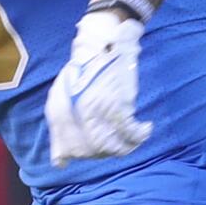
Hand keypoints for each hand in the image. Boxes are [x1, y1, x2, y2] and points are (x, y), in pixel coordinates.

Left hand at [46, 7, 152, 164]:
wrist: (103, 42)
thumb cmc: (82, 70)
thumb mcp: (61, 94)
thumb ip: (59, 127)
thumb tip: (60, 162)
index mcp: (60, 108)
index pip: (66, 145)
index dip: (75, 154)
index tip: (85, 154)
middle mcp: (77, 112)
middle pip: (89, 149)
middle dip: (101, 153)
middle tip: (111, 147)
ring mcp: (98, 109)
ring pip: (109, 145)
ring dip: (122, 147)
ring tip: (129, 142)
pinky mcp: (119, 104)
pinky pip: (129, 131)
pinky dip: (139, 135)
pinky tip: (145, 129)